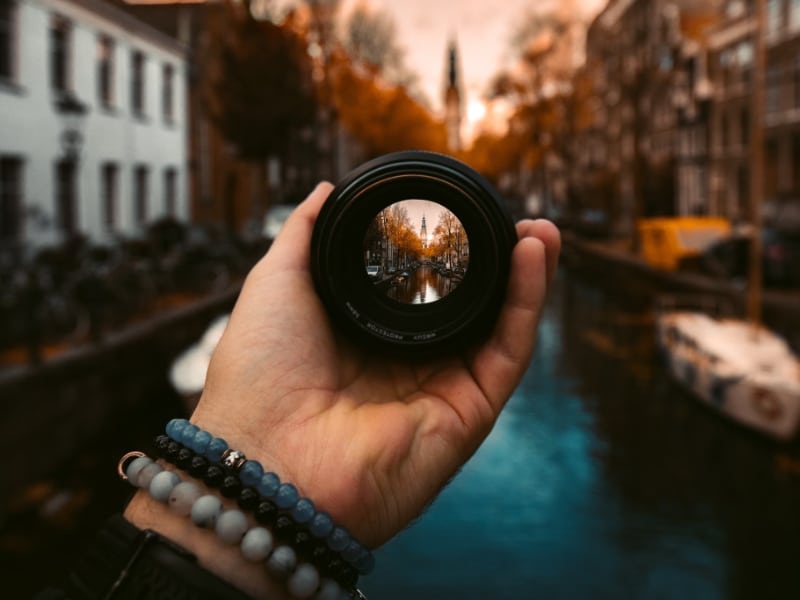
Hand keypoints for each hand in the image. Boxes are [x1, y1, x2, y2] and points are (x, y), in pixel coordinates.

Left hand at [192, 182, 559, 546]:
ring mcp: (440, 388)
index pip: (420, 288)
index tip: (462, 213)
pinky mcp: (468, 413)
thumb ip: (304, 233)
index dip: (446, 252)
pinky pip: (507, 351)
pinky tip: (530, 256)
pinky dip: (526, 303)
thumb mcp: (276, 282)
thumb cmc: (259, 374)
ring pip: (498, 325)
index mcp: (363, 335)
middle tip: (514, 217)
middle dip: (495, 260)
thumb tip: (326, 190)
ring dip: (526, 276)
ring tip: (538, 230)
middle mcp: (406, 363)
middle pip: (467, 305)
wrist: (266, 457)